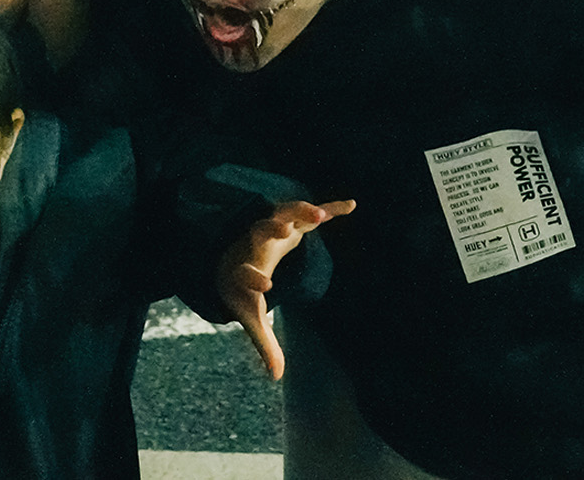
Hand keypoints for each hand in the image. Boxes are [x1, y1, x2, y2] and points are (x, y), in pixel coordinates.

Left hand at [218, 198, 354, 379]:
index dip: (253, 278)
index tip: (266, 283)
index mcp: (244, 271)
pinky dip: (328, 208)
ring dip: (299, 212)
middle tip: (283, 230)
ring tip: (319, 215)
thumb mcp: (251, 315)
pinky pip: (307, 212)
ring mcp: (272, 230)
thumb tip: (276, 377)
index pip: (245, 273)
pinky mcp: (289, 222)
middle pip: (259, 232)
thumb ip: (265, 343)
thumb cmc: (243, 289)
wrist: (233, 258)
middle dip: (270, 230)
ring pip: (282, 214)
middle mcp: (255, 245)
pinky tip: (350, 206)